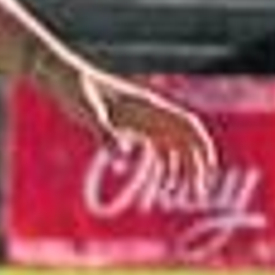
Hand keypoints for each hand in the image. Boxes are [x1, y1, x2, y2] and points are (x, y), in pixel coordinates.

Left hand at [66, 66, 217, 195]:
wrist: (67, 79)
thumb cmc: (78, 91)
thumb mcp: (89, 112)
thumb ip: (105, 133)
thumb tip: (120, 155)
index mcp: (149, 106)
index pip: (187, 125)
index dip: (201, 146)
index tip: (207, 169)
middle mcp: (152, 113)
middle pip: (185, 140)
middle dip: (194, 166)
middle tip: (195, 194)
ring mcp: (144, 121)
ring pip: (173, 148)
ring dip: (180, 171)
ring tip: (177, 196)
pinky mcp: (133, 128)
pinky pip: (157, 150)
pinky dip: (162, 168)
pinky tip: (159, 187)